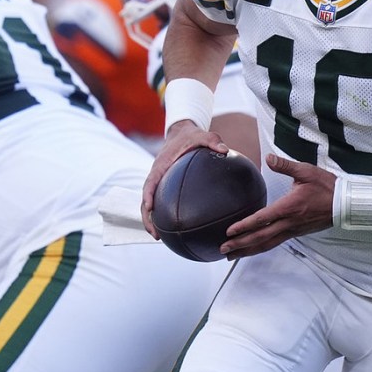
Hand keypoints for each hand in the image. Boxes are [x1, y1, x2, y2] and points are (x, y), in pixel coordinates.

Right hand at [141, 121, 227, 237]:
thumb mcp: (203, 135)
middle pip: (145, 201)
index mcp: (160, 166)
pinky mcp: (164, 186)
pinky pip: (162, 202)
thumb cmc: (191, 136)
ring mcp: (159, 182)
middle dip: (147, 218)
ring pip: (150, 205)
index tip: (150, 208)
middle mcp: (156, 176)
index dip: (148, 196)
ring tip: (161, 238)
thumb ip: (213, 141)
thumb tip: (225, 150)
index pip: (150, 183)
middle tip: (156, 235)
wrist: (181, 133)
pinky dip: (164, 215)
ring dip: (152, 221)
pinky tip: (178, 227)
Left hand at [218, 154, 335, 258]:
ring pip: (267, 244)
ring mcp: (293, 230)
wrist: (344, 203)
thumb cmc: (326, 186)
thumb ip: (285, 165)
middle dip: (240, 244)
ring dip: (249, 250)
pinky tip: (253, 249)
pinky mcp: (296, 233)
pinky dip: (261, 248)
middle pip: (261, 237)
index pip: (262, 219)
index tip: (229, 232)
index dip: (244, 226)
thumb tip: (268, 158)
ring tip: (232, 256)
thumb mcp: (306, 171)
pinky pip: (275, 243)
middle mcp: (289, 223)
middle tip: (223, 249)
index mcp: (288, 207)